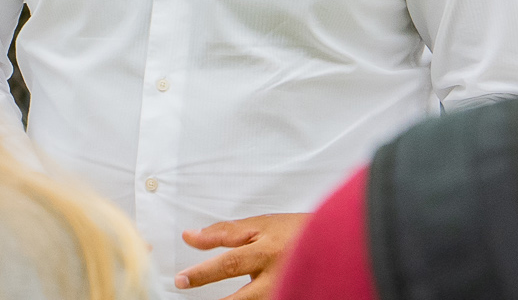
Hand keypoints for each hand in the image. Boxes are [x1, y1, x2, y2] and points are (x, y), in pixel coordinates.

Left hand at [176, 213, 309, 299]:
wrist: (335, 241)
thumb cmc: (295, 231)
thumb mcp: (260, 224)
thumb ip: (224, 232)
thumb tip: (190, 236)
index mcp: (267, 250)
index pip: (229, 263)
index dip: (202, 273)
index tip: (181, 280)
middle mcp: (278, 273)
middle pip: (242, 297)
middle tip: (192, 291)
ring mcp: (286, 288)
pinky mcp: (292, 295)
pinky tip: (244, 298)